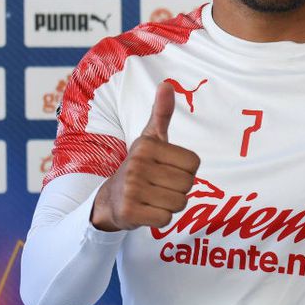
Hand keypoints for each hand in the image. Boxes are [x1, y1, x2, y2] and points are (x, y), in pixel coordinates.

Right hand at [91, 82, 200, 231]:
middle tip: (159, 186)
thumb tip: (166, 84)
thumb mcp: (150, 139)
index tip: (167, 169)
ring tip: (153, 197)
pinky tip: (146, 210)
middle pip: (188, 184)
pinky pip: (166, 219)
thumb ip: (161, 113)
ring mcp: (132, 189)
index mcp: (147, 145)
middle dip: (178, 189)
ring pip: (179, 203)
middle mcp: (137, 164)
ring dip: (170, 204)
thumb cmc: (140, 166)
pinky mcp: (129, 212)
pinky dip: (160, 219)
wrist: (110, 199)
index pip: (194, 163)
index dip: (186, 170)